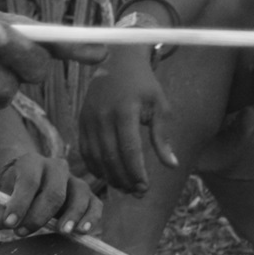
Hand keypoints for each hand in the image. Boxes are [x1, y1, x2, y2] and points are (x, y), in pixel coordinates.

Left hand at [0, 153, 102, 235]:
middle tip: (23, 232)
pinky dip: (91, 218)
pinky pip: (95, 204)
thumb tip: (3, 223)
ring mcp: (74, 179)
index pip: (28, 182)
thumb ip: (2, 209)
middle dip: (38, 215)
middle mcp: (55, 167)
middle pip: (53, 191)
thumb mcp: (3, 195)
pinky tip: (82, 231)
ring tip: (63, 231)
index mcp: (31, 162)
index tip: (9, 223)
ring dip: (72, 215)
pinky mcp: (88, 194)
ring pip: (79, 194)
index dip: (19, 204)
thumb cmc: (15, 190)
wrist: (31, 181)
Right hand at [77, 52, 178, 194]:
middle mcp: (103, 116)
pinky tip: (109, 176)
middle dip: (125, 179)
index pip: (129, 149)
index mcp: (125, 110)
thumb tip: (172, 165)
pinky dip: (96, 167)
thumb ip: (162, 137)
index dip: (136, 172)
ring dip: (110, 176)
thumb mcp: (160, 106)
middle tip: (138, 192)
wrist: (116, 62)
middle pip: (111, 157)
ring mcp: (88, 119)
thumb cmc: (144, 85)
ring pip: (96, 157)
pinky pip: (85, 151)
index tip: (146, 187)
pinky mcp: (81, 122)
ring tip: (125, 188)